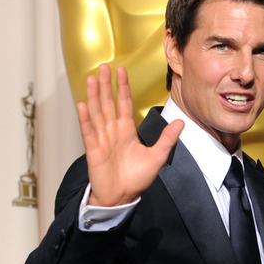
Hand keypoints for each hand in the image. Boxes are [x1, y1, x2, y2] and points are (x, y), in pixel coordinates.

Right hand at [77, 64, 183, 205]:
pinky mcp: (93, 151)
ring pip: (97, 113)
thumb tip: (181, 123)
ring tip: (91, 78)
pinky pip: (89, 132)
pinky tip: (82, 105)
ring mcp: (102, 140)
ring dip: (94, 96)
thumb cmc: (136, 179)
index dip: (123, 87)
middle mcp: (113, 132)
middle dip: (106, 85)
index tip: (121, 71)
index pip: (124, 103)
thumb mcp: (157, 157)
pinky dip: (86, 119)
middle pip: (108, 103)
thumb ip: (167, 139)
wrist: (122, 198)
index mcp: (126, 131)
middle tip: (103, 66)